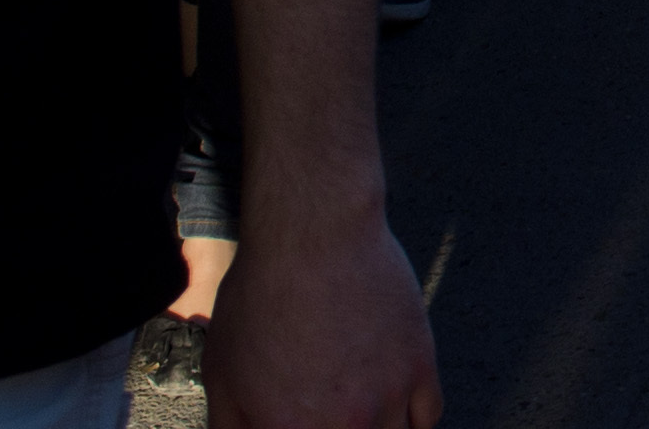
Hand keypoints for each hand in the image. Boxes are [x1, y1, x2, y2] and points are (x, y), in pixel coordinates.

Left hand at [202, 218, 443, 428]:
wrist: (313, 238)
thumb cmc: (260, 298)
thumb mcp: (221, 373)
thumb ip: (230, 428)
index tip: (295, 419)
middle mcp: (345, 425)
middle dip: (336, 427)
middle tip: (323, 411)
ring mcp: (388, 398)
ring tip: (356, 415)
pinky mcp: (419, 366)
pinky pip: (427, 418)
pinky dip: (411, 421)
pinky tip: (392, 411)